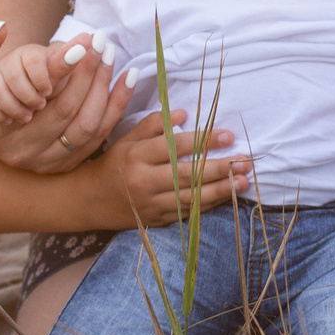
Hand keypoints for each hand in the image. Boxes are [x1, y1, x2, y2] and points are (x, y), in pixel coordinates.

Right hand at [0, 22, 129, 172]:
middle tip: (101, 42)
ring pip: (85, 126)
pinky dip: (116, 106)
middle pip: (64, 110)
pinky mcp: (66, 164)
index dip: (58, 69)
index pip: (30, 97)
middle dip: (87, 73)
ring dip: (104, 88)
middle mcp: (19, 152)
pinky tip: (128, 77)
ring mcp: (44, 163)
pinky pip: (99, 136)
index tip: (81, 44)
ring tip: (110, 55)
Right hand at [84, 108, 251, 227]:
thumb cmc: (112, 163)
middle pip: (187, 175)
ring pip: (190, 198)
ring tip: (244, 181)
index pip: (174, 146)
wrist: (88, 200)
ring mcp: (150, 204)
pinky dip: (208, 205)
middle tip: (246, 161)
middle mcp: (143, 181)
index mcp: (135, 156)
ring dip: (220, 190)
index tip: (228, 135)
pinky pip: (186, 213)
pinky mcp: (156, 220)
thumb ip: (152, 124)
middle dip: (220, 168)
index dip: (203, 141)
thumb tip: (183, 114)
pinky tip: (227, 196)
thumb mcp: (126, 139)